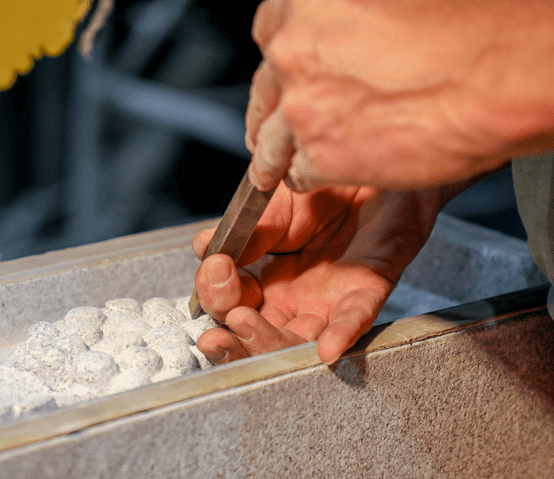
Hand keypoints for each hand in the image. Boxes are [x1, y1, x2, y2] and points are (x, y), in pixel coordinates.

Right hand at [193, 182, 444, 363]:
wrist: (371, 161)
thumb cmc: (322, 189)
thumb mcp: (270, 208)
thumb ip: (240, 232)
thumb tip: (204, 249)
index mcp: (265, 282)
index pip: (230, 306)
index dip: (216, 295)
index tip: (216, 267)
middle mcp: (294, 300)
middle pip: (257, 338)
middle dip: (234, 337)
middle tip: (227, 316)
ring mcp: (330, 300)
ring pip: (298, 340)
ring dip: (268, 340)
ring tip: (245, 323)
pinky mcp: (369, 288)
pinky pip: (356, 318)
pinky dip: (341, 335)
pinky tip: (326, 350)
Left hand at [246, 0, 553, 190]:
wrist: (500, 77)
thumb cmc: (467, 27)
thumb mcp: (390, 0)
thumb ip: (343, 18)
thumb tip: (336, 29)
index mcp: (304, 1)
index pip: (269, 33)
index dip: (282, 58)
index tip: (287, 75)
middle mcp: (292, 49)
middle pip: (266, 87)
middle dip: (276, 106)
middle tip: (287, 120)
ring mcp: (301, 105)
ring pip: (271, 138)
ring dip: (280, 150)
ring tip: (286, 163)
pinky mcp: (318, 154)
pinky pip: (296, 171)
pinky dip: (307, 174)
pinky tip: (326, 171)